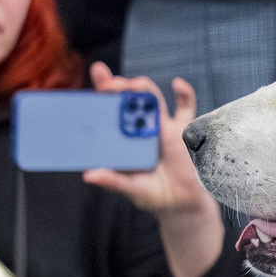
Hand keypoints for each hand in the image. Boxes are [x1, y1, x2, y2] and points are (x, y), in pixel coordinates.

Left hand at [82, 64, 225, 276]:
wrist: (182, 203)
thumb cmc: (153, 194)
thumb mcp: (130, 189)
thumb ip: (113, 181)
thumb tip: (89, 175)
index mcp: (123, 137)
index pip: (109, 109)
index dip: (103, 90)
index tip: (97, 73)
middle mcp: (141, 127)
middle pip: (129, 98)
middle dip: (119, 86)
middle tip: (111, 85)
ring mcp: (162, 125)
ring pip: (153, 99)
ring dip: (143, 89)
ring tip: (135, 87)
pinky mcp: (183, 130)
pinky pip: (186, 108)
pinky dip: (184, 94)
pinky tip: (177, 84)